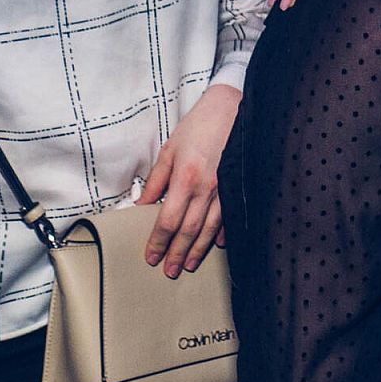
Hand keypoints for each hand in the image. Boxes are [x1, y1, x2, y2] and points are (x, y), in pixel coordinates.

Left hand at [138, 84, 240, 277]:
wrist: (232, 110)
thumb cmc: (199, 127)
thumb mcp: (170, 150)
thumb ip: (156, 180)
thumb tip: (142, 206)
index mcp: (186, 177)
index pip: (167, 219)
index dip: (158, 241)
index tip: (151, 256)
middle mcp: (207, 187)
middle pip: (189, 230)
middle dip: (177, 253)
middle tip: (169, 271)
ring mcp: (226, 189)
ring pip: (210, 228)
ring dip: (198, 249)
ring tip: (189, 264)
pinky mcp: (238, 187)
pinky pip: (229, 217)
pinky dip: (223, 233)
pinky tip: (216, 245)